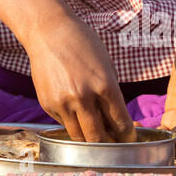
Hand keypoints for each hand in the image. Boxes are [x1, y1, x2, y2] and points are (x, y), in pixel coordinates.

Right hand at [27, 13, 134, 142]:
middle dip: (109, 144)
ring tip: (95, 135)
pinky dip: (72, 123)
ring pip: (79, 136)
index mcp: (104, 85)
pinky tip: (75, 113)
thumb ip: (110, 93)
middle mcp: (83, 97)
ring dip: (89, 139)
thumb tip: (114, 119)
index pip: (120, 122)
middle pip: (99, 137)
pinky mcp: (48, 104)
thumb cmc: (82, 43)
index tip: (127, 138)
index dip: (127, 135)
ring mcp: (63, 102)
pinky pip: (64, 123)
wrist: (48, 32)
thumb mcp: (105, 64)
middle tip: (112, 142)